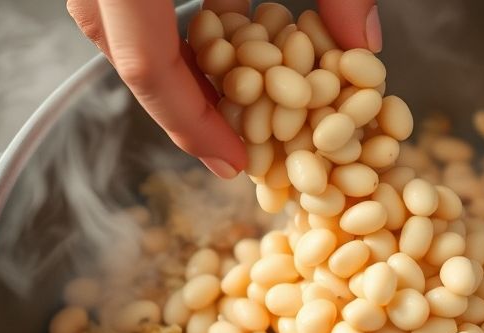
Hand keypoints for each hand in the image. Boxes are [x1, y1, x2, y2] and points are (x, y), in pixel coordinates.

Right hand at [66, 0, 380, 177]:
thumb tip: (365, 43)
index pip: (145, 62)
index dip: (190, 124)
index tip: (235, 166)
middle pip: (120, 45)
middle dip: (180, 97)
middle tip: (233, 140)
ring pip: (119, 15)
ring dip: (174, 54)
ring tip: (233, 93)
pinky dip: (170, 11)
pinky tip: (222, 22)